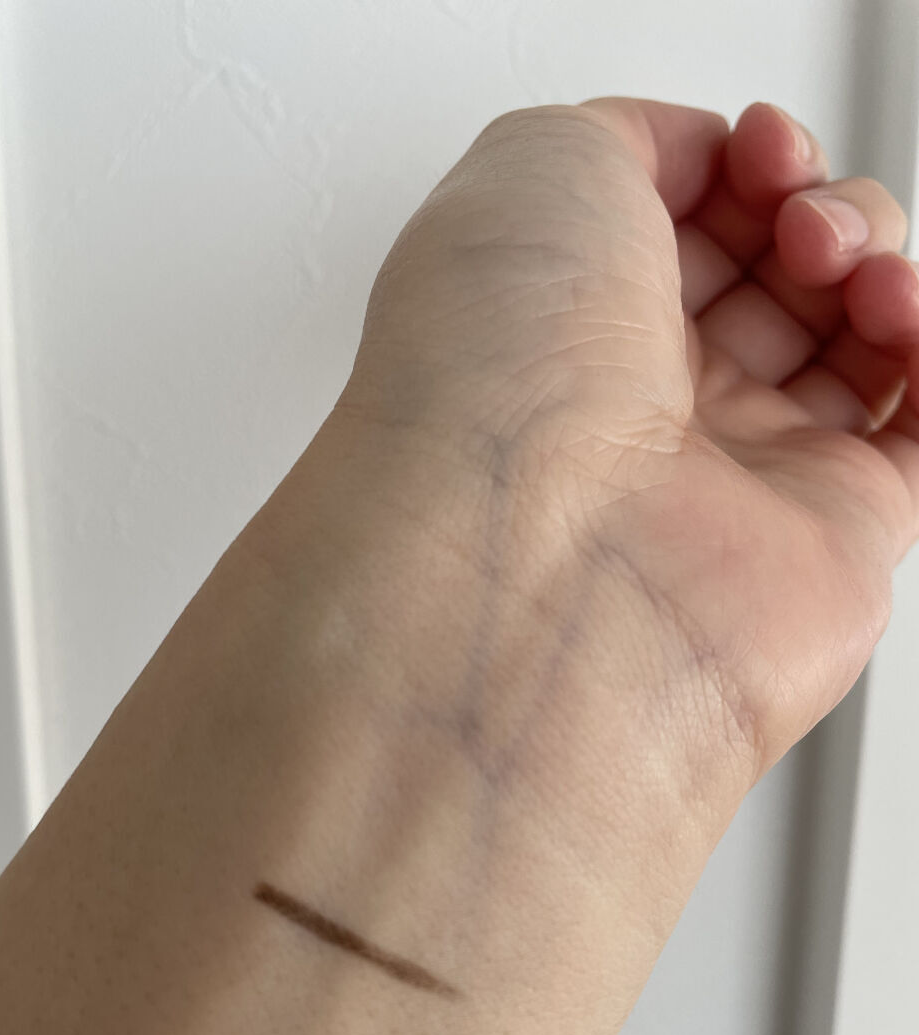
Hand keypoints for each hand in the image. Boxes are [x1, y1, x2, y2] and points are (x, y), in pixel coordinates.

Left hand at [322, 99, 918, 785]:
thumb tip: (707, 156)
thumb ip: (627, 137)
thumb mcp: (535, 170)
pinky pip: (915, 436)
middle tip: (795, 223)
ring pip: (856, 343)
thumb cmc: (500, 381)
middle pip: (780, 278)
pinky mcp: (828, 538)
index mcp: (572, 323)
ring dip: (876, 267)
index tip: (759, 148)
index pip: (693, 227)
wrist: (540, 554)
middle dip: (816, 210)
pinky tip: (898, 316)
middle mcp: (650, 404)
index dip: (747, 165)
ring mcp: (739, 472)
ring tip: (843, 271)